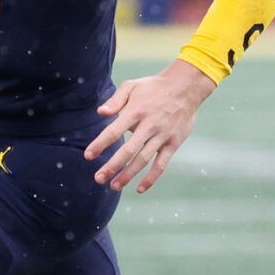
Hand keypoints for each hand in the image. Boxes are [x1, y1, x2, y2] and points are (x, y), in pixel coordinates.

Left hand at [84, 59, 216, 193]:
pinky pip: (161, 164)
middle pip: (128, 150)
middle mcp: (149, 125)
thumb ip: (115, 100)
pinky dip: (151, 177)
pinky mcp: (173, 143)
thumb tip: (100, 112)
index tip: (88, 156)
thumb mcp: (133, 86)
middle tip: (98, 178)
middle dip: (112, 166)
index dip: (100, 144)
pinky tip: (139, 188)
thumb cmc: (154, 87)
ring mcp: (162, 135)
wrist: (186, 86)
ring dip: (128, 175)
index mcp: (136, 111)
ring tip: (114, 186)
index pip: (114, 131)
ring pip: (143, 160)